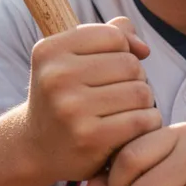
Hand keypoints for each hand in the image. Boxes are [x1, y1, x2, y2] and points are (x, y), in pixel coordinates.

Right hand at [23, 17, 161, 184]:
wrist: (36, 150)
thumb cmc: (65, 96)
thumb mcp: (73, 59)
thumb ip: (111, 35)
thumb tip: (144, 49)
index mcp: (50, 51)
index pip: (114, 35)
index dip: (122, 51)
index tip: (110, 70)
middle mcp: (56, 77)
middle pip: (131, 64)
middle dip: (136, 79)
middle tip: (121, 95)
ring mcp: (71, 108)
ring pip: (141, 92)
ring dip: (144, 103)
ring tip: (127, 111)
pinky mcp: (89, 137)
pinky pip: (142, 120)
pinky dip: (148, 123)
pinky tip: (134, 130)